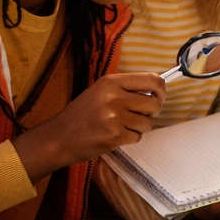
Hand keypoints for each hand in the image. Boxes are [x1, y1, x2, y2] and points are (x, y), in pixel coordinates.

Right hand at [14, 73, 164, 180]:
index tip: (158, 98)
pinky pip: (137, 137)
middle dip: (151, 113)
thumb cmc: (81, 114)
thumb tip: (157, 91)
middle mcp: (114, 96)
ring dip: (139, 127)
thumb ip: (125, 89)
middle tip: (139, 116)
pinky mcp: (114, 135)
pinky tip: (115, 136)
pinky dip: (130, 138)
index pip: (152, 80)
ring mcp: (114, 116)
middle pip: (155, 104)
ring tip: (122, 126)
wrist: (58, 137)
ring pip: (148, 123)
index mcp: (111, 82)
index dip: (161, 91)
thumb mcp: (100, 92)